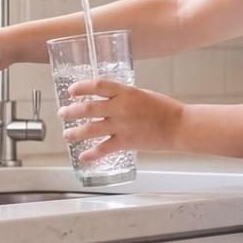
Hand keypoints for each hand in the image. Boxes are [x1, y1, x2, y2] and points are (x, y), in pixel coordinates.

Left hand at [58, 80, 184, 164]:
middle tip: (62, 113)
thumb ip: (124, 97)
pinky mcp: (126, 142)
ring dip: (75, 132)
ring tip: (66, 135)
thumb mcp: (142, 94)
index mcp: (126, 91)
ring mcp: (122, 125)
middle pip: (88, 107)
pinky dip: (91, 154)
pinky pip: (103, 148)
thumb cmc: (164, 109)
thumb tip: (108, 101)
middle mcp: (121, 107)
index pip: (98, 85)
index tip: (71, 90)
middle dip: (71, 111)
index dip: (81, 87)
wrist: (179, 126)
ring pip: (91, 128)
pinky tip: (84, 157)